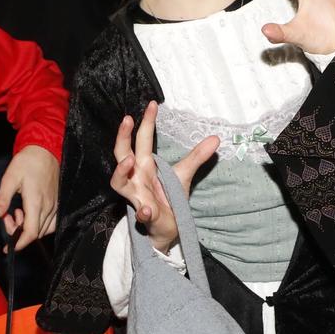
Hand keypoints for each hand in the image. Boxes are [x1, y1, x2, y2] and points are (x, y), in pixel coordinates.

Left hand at [0, 144, 59, 249]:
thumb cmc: (27, 162)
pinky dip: (40, 224)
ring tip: (17, 213)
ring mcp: (55, 206)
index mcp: (36, 202)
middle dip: (19, 232)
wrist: (45, 150)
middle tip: (7, 218)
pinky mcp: (58, 203)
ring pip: (44, 229)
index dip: (20, 243)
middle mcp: (49, 207)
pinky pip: (52, 222)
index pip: (31, 233)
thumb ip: (2, 198)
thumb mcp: (10, 178)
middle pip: (35, 233)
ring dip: (28, 227)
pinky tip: (30, 214)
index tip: (9, 247)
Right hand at [110, 101, 219, 253]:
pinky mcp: (145, 216)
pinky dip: (144, 212)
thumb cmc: (169, 199)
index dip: (146, 122)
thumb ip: (197, 157)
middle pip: (121, 154)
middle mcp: (136, 178)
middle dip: (122, 137)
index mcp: (145, 165)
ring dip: (121, 171)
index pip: (142, 140)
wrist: (168, 229)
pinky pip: (141, 214)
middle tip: (127, 119)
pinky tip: (148, 210)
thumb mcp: (185, 175)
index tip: (152, 104)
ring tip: (129, 161)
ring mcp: (137, 196)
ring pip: (118, 183)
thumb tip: (216, 138)